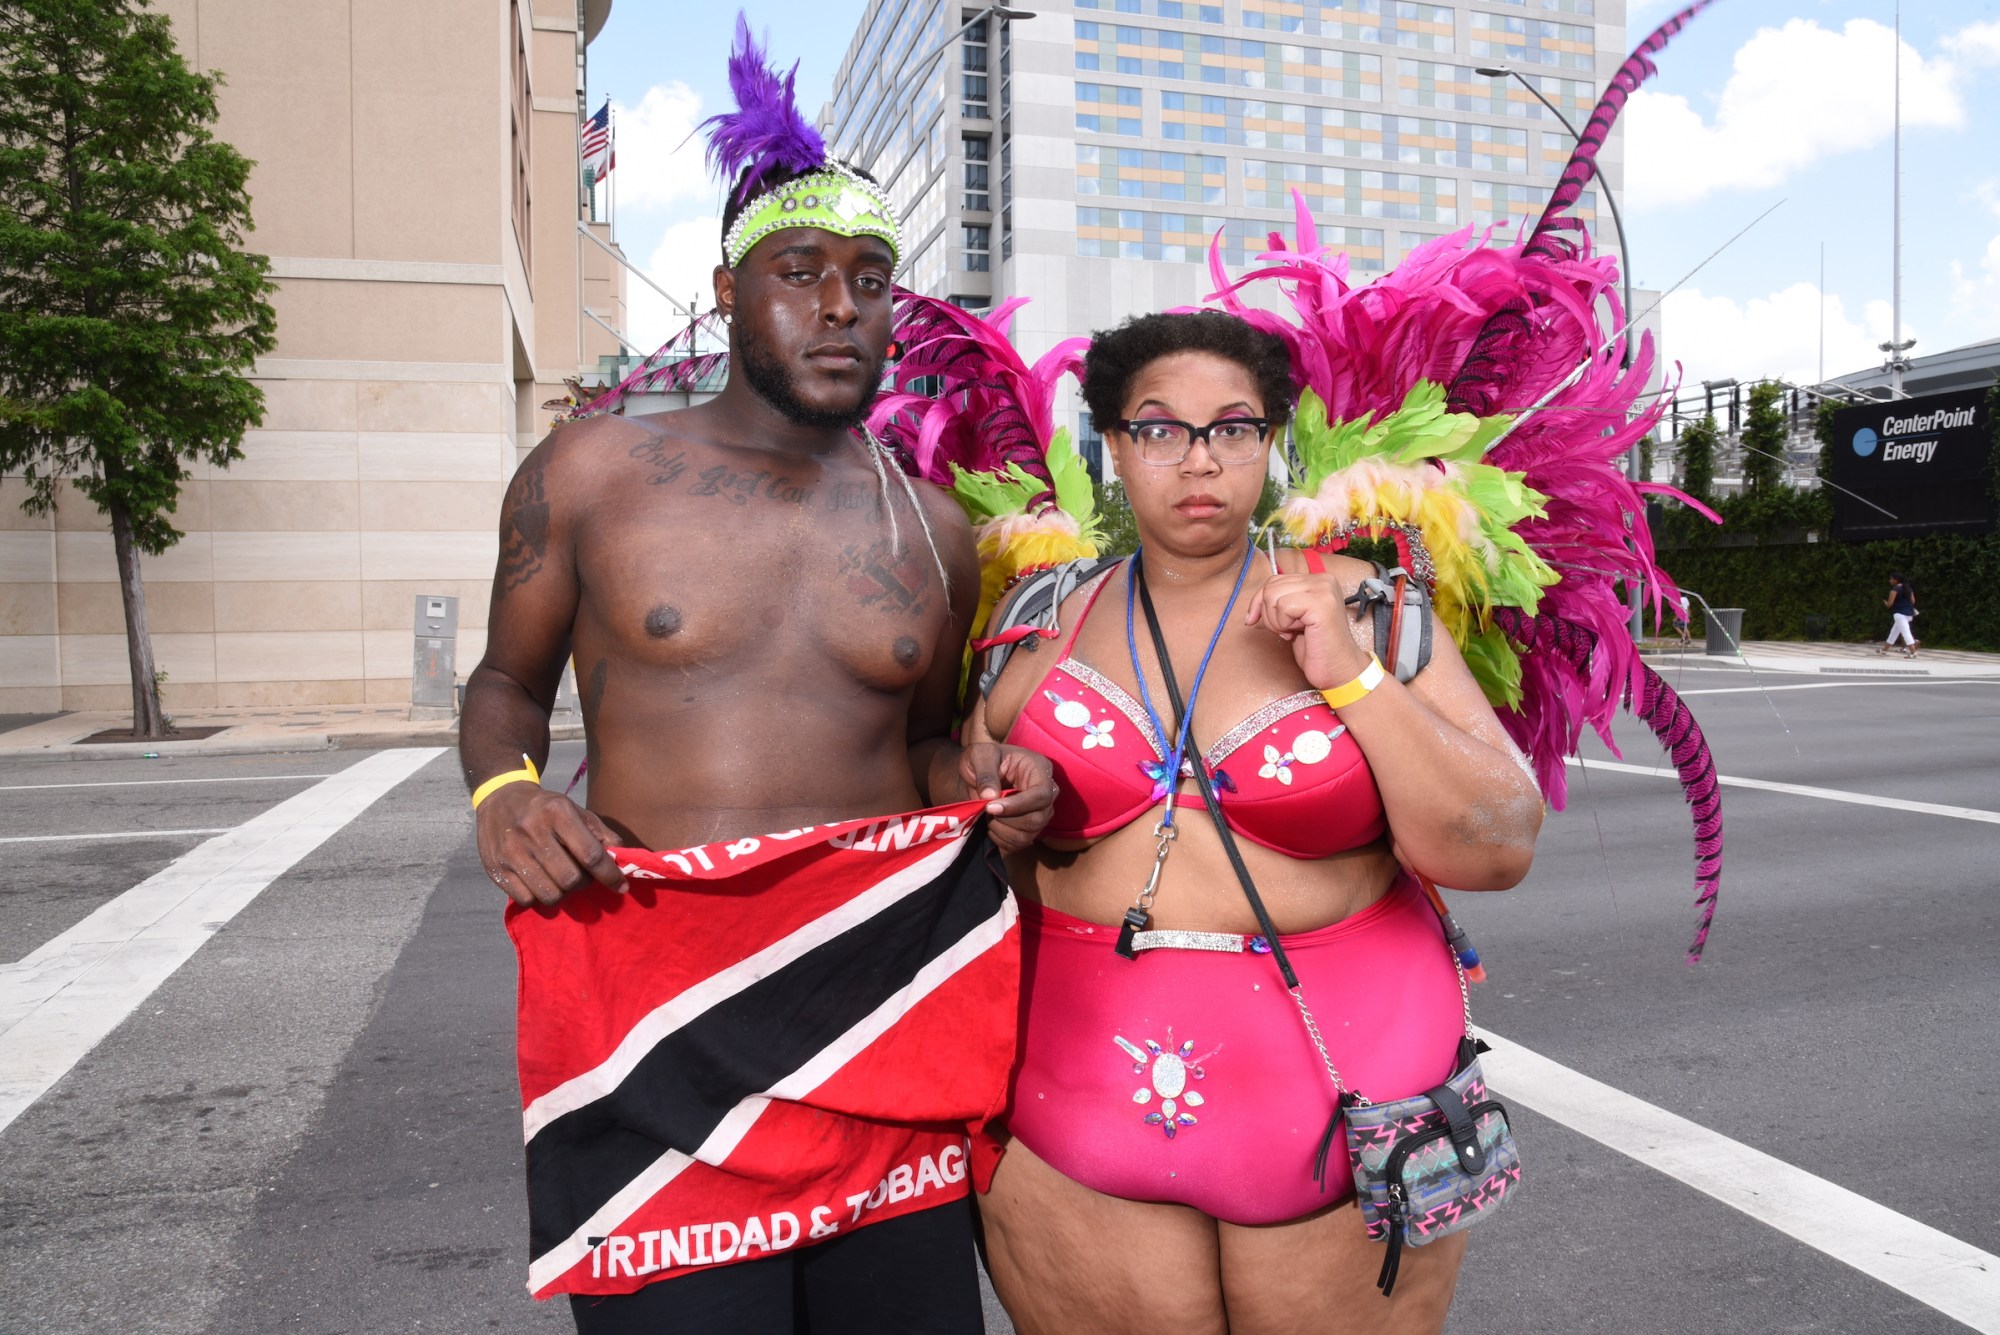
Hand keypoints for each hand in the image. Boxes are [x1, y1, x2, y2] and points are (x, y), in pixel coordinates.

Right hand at [475, 782, 628, 906]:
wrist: (500, 798)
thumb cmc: (545, 808)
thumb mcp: (576, 810)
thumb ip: (601, 834)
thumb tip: (620, 863)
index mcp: (557, 813)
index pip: (590, 854)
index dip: (609, 875)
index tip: (621, 887)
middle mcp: (532, 831)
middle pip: (571, 879)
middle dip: (583, 884)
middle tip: (582, 877)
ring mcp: (511, 852)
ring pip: (550, 894)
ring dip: (563, 894)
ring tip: (561, 880)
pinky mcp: (495, 869)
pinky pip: (527, 900)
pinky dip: (539, 897)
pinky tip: (540, 882)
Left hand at [955, 741, 1058, 855]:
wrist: (973, 774)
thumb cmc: (980, 760)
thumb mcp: (979, 755)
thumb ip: (985, 773)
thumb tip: (990, 797)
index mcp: (1039, 768)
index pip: (1042, 794)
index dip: (1018, 805)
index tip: (990, 807)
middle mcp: (1046, 792)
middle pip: (1039, 818)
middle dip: (1007, 819)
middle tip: (986, 809)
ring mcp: (1039, 812)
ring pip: (1029, 834)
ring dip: (1002, 830)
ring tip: (987, 815)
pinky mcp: (1029, 828)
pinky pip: (1019, 843)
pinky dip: (1000, 839)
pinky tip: (991, 825)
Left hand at [1243, 571, 1370, 689]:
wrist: (1339, 669)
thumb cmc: (1316, 647)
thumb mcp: (1293, 618)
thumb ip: (1280, 602)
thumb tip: (1253, 605)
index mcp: (1317, 580)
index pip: (1274, 581)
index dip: (1259, 603)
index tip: (1256, 620)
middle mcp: (1323, 580)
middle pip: (1270, 587)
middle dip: (1268, 614)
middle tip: (1287, 631)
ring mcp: (1324, 590)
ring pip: (1273, 595)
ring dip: (1276, 621)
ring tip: (1293, 632)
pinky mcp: (1321, 604)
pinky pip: (1283, 606)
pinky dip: (1284, 624)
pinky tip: (1299, 632)